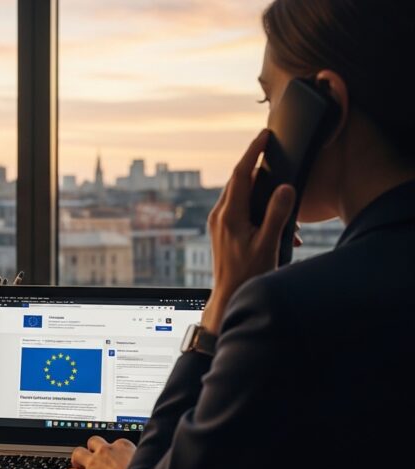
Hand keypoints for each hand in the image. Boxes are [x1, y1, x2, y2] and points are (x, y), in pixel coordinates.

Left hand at [202, 129, 295, 332]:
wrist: (228, 296)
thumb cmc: (248, 274)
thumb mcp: (267, 244)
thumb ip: (277, 215)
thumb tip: (285, 187)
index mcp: (229, 215)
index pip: (241, 174)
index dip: (253, 152)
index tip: (264, 135)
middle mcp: (220, 215)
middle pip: (237, 180)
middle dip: (254, 163)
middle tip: (270, 147)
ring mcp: (218, 223)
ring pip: (237, 193)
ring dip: (256, 185)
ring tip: (275, 181)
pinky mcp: (221, 231)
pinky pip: (237, 208)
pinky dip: (254, 204)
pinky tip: (273, 220)